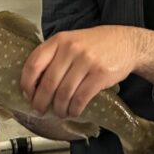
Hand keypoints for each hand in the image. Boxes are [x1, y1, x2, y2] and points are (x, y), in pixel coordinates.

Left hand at [20, 26, 144, 118]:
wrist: (126, 43)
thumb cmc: (96, 44)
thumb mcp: (72, 41)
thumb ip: (54, 55)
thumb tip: (34, 82)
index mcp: (59, 40)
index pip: (34, 64)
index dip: (27, 83)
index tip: (27, 94)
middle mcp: (71, 49)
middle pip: (48, 83)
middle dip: (41, 101)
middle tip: (40, 109)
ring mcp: (86, 61)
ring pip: (64, 93)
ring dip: (59, 108)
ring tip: (60, 112)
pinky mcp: (100, 74)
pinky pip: (81, 98)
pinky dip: (74, 109)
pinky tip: (74, 111)